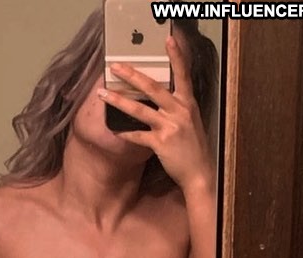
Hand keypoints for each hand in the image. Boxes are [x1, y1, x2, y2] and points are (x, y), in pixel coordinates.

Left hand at [98, 36, 213, 197]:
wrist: (199, 173)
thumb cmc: (194, 148)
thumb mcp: (191, 122)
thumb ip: (178, 108)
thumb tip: (161, 99)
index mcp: (188, 103)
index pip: (183, 74)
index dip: (176, 56)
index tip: (168, 39)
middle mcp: (179, 111)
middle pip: (152, 88)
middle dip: (132, 75)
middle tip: (115, 66)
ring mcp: (170, 127)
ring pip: (140, 110)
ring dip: (119, 101)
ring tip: (103, 94)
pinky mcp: (160, 143)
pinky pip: (137, 136)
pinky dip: (124, 133)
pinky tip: (113, 130)